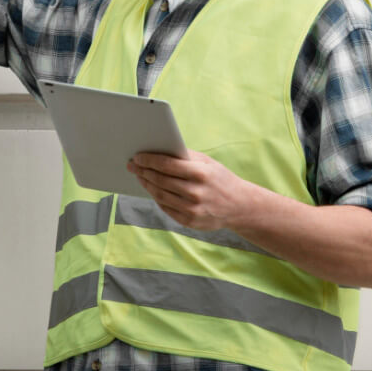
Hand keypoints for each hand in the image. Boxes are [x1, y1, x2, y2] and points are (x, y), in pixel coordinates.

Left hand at [127, 150, 254, 231]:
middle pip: (160, 180)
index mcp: (200, 174)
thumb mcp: (206, 162)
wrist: (239, 206)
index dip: (149, 160)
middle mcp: (196, 192)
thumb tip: (157, 148)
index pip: (167, 165)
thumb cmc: (218, 178)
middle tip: (132, 165)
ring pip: (160, 195)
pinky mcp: (190, 222)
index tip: (137, 156)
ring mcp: (192, 209)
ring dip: (146, 184)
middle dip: (143, 171)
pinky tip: (151, 189)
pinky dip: (156, 197)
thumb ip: (184, 156)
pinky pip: (166, 208)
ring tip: (139, 176)